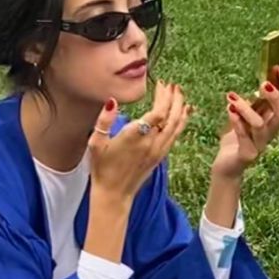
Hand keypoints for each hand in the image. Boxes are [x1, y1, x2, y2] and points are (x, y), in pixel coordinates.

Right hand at [88, 80, 195, 201]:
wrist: (114, 194)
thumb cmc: (102, 168)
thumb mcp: (96, 143)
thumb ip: (104, 121)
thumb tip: (112, 101)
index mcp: (135, 137)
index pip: (157, 112)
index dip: (162, 96)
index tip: (161, 84)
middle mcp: (150, 143)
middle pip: (170, 117)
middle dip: (174, 99)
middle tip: (173, 85)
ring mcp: (158, 151)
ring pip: (176, 126)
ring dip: (180, 109)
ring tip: (181, 95)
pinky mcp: (160, 157)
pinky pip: (175, 136)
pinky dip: (181, 122)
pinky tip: (183, 115)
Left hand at [213, 66, 278, 178]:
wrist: (227, 166)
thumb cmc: (238, 138)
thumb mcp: (249, 116)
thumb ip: (257, 103)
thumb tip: (266, 79)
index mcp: (274, 121)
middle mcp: (271, 133)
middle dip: (276, 97)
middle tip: (263, 83)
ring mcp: (260, 145)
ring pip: (260, 125)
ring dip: (247, 108)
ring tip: (231, 97)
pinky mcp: (247, 154)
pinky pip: (244, 138)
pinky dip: (237, 122)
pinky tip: (229, 109)